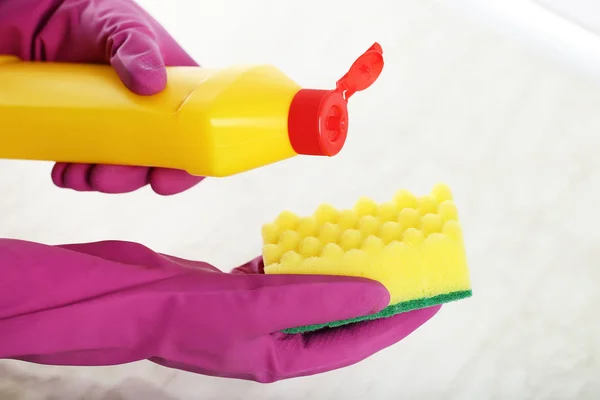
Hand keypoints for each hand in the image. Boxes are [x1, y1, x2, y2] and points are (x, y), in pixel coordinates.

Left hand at [0, 0, 203, 194]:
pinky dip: (76, 174)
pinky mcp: (87, 129)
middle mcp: (152, 114)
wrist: (41, 14)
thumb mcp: (122, 25)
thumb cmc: (95, 15)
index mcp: (176, 92)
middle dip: (132, 177)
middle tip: (106, 178)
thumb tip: (152, 84)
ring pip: (122, 168)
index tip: (165, 182)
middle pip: (156, 161)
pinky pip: (89, 162)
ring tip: (79, 175)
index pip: (194, 136)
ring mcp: (119, 124)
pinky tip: (64, 172)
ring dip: (102, 179)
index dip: (186, 167)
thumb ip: (138, 47)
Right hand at [0, 239, 439, 382]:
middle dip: (371, 288)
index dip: (397, 319)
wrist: (119, 297)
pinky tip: (305, 237)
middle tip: (403, 260)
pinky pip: (279, 272)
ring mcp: (254, 313)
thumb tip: (376, 294)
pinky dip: (296, 255)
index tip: (431, 297)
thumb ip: (319, 299)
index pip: (355, 338)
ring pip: (308, 289)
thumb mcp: (257, 308)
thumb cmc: (180, 315)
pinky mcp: (236, 288)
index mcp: (280, 357)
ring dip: (334, 267)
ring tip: (362, 241)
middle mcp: (272, 339)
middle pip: (337, 313)